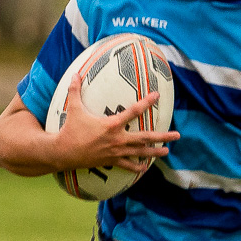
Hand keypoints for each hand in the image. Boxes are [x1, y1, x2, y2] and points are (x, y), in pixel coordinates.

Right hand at [52, 70, 178, 173]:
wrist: (63, 152)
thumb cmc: (70, 129)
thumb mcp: (73, 108)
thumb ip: (75, 90)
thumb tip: (74, 73)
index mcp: (112, 124)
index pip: (134, 111)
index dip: (146, 102)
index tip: (157, 95)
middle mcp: (118, 139)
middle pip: (145, 137)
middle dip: (163, 136)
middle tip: (177, 135)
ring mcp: (116, 152)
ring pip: (140, 153)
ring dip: (155, 152)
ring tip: (167, 151)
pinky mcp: (111, 162)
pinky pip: (128, 166)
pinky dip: (137, 167)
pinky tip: (145, 167)